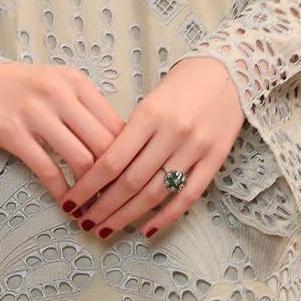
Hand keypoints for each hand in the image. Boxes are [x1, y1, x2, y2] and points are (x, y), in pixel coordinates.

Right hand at [0, 62, 125, 203]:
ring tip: (94, 205)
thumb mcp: (58, 84)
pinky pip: (47, 170)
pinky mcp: (14, 134)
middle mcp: (60, 95)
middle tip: (118, 198)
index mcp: (76, 82)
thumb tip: (117, 144)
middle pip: (104, 144)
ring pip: (80, 160)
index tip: (130, 177)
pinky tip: (67, 204)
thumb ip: (85, 108)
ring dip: (91, 190)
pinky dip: (62, 192)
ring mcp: (36, 114)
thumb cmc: (19, 86)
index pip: (116, 124)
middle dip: (115, 177)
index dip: (128, 156)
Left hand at [58, 56, 245, 239]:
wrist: (230, 71)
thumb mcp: (150, 100)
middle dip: (102, 207)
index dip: (88, 186)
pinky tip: (146, 230)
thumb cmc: (182, 84)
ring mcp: (196, 148)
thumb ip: (131, 133)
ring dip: (127, 216)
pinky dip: (166, 216)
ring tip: (105, 229)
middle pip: (131, 182)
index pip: (112, 160)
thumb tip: (104, 170)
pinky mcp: (215, 160)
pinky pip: (188, 196)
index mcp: (150, 114)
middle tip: (83, 222)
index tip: (71, 201)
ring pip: (155, 193)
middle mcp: (172, 133)